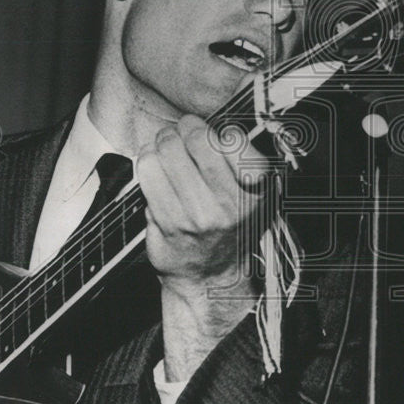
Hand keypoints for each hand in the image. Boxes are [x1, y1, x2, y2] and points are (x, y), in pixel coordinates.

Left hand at [136, 114, 268, 297]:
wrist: (212, 275)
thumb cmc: (231, 227)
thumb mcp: (255, 196)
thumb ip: (243, 162)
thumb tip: (210, 127)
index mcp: (256, 192)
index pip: (232, 139)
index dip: (213, 131)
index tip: (207, 134)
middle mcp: (229, 203)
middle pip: (195, 140)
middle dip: (183, 129)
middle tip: (180, 134)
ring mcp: (196, 215)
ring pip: (166, 152)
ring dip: (161, 144)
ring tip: (165, 150)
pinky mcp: (167, 222)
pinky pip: (147, 173)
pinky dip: (147, 163)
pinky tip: (154, 168)